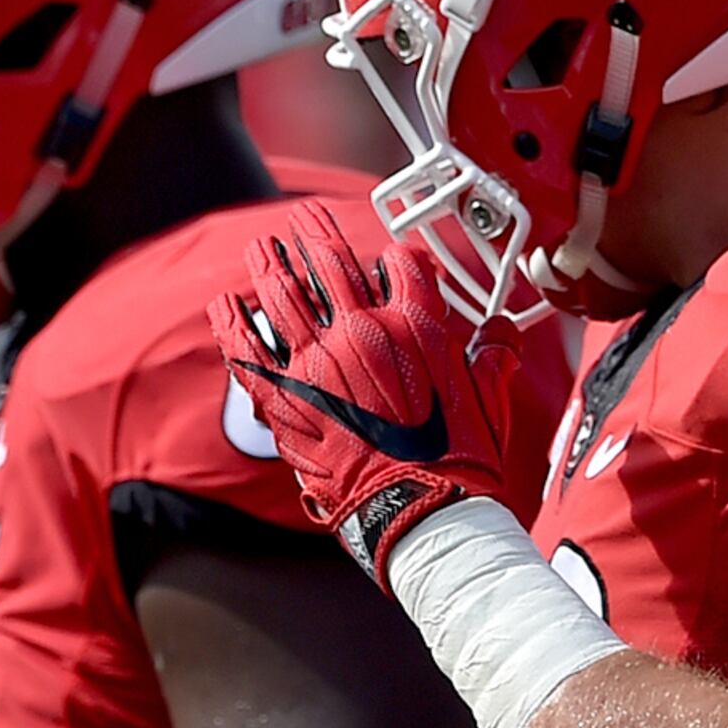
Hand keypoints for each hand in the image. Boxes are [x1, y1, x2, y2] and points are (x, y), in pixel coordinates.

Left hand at [208, 201, 529, 583]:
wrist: (422, 512)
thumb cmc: (460, 463)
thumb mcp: (491, 399)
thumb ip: (494, 357)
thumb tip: (503, 334)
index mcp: (417, 327)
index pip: (402, 264)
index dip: (394, 253)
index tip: (386, 253)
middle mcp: (364, 334)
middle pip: (333, 263)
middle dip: (315, 232)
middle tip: (301, 215)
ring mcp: (319, 364)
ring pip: (285, 296)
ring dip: (272, 264)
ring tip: (263, 246)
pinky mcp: (286, 401)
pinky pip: (249, 352)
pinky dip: (232, 324)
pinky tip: (224, 305)